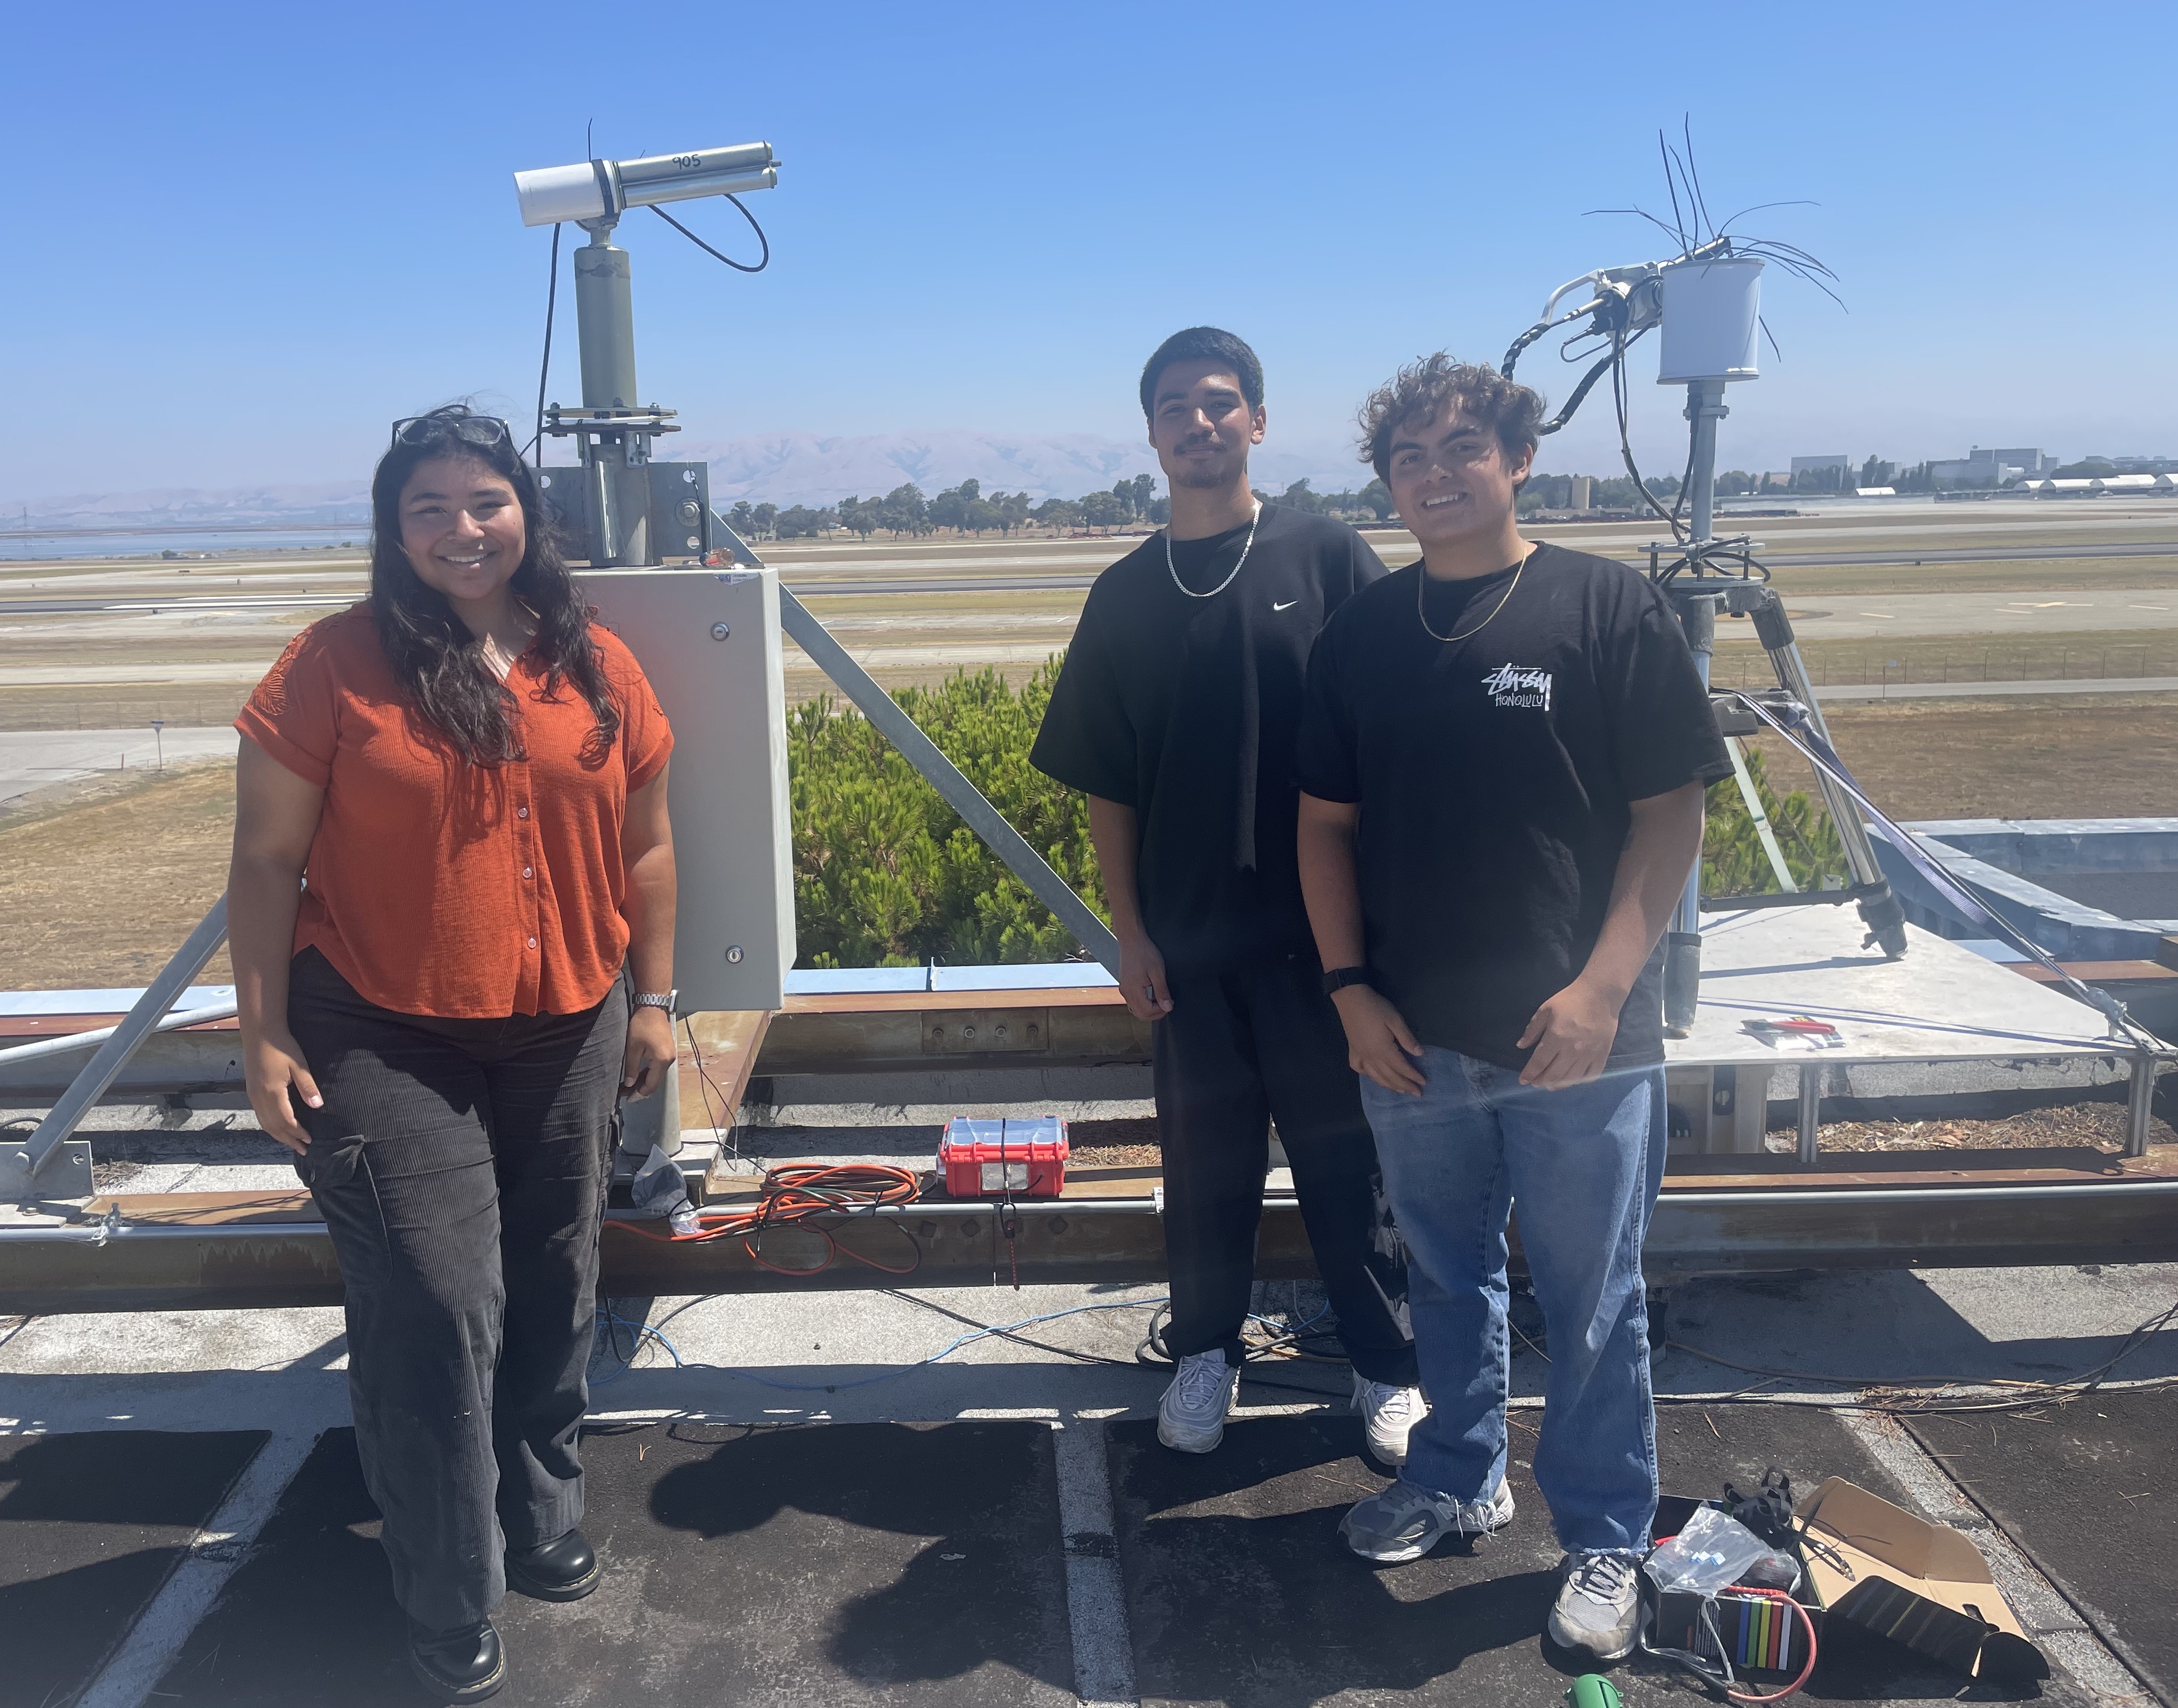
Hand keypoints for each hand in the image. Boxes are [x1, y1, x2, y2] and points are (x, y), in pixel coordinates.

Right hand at [245, 1030, 321, 1154]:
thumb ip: (307, 1086)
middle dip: (288, 1139)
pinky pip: (260, 1116)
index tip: (310, 1140)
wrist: (260, 1033)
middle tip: (303, 1150)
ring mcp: (253, 1095)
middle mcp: (259, 1098)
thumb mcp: (299, 1065)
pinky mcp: (251, 1091)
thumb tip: (317, 1106)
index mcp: (272, 1093)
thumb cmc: (282, 1047)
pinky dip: (270, 1126)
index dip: (297, 1132)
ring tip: (292, 1143)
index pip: (285, 1121)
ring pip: (265, 1123)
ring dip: (278, 1135)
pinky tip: (278, 1127)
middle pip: (273, 1127)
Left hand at [622, 1006, 676, 1097]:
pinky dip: (649, 1072)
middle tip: (627, 1093)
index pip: (651, 1084)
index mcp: (661, 1060)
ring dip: (645, 1081)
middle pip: (656, 1081)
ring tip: (631, 1085)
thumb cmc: (642, 1024)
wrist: (652, 1007)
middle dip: (642, 1089)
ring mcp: (670, 1054)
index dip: (640, 1093)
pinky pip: (659, 1066)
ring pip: (657, 1074)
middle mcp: (669, 1059)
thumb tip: (630, 1084)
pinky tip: (640, 1074)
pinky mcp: (668, 1050)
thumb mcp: (633, 1048)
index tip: (629, 1098)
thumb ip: (632, 1068)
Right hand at [1117, 932, 1173, 1022]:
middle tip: (1167, 1004)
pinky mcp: (1125, 986)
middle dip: (1155, 1013)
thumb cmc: (1144, 951)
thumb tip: (1167, 1007)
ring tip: (1160, 999)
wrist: (1131, 939)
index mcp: (1133, 990)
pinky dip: (1143, 1003)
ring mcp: (1124, 989)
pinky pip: (1133, 1002)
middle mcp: (1126, 992)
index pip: (1147, 1012)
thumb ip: (1162, 992)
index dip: (1161, 1012)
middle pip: (1140, 1014)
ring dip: (1149, 1009)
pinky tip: (1151, 995)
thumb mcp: (1158, 972)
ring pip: (1136, 1010)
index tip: (1170, 1004)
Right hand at [1331, 986, 1425, 1095]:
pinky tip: (1373, 1076)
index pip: (1401, 1067)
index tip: (1423, 1082)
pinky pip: (1359, 1068)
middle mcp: (1371, 1057)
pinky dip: (1367, 1075)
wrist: (1351, 998)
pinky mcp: (1352, 1050)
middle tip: (1416, 1093)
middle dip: (1404, 1086)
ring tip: (1400, 1090)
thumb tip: (1420, 1054)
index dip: (1413, 1076)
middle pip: (1390, 1076)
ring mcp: (1360, 1055)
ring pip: (1376, 1076)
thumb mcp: (1395, 1019)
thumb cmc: (1376, 1007)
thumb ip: (1407, 1038)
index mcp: (1383, 1050)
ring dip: (1389, 1085)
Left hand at [1516, 978, 1622, 1088]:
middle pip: (1553, 1074)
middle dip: (1540, 1081)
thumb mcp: (1545, 1009)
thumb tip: (1520, 1046)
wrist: (1600, 995)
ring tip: (1549, 1085)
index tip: (1523, 1080)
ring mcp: (1589, 1054)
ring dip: (1558, 1085)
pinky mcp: (1602, 1055)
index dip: (1529, 1073)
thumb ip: (1532, 1029)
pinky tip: (1572, 1080)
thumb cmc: (1570, 1000)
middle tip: (1534, 1082)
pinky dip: (1580, 1081)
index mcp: (1556, 1038)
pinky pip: (1591, 1075)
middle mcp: (1572, 1050)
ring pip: (1571, 1079)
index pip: (1539, 1062)